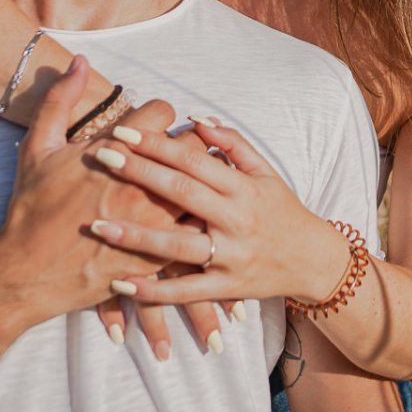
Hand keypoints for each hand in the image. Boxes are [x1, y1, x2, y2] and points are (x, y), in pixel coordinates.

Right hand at [0, 57, 183, 322]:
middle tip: (178, 151)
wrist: (26, 271)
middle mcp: (141, 184)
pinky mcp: (159, 255)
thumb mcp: (37, 147)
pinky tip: (197, 219)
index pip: (163, 112)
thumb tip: (79, 60)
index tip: (154, 124)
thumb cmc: (31, 206)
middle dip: (187, 145)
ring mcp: (153, 222)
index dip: (159, 115)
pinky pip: (198, 231)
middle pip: (191, 147)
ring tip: (196, 183)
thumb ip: (60, 99)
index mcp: (115, 151)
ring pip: (204, 189)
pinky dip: (201, 222)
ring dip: (202, 182)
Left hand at [83, 117, 350, 307]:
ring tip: (97, 226)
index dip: (158, 144)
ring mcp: (231, 256)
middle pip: (182, 193)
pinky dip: (153, 290)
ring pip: (179, 246)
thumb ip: (232, 144)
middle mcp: (236, 220)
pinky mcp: (226, 288)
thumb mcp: (265, 172)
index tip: (122, 132)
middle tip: (101, 157)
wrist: (313, 261)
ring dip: (136, 237)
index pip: (194, 160)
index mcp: (243, 187)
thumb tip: (197, 119)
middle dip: (140, 174)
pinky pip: (185, 291)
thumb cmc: (281, 210)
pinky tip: (120, 283)